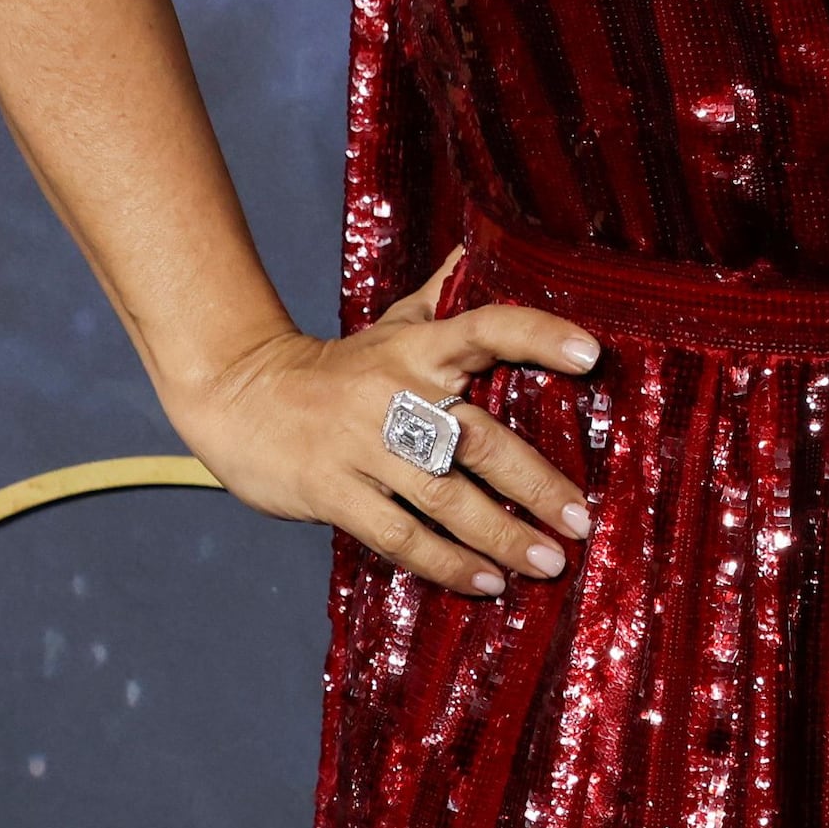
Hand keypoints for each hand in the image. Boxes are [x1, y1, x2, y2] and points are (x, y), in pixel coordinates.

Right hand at [160, 250, 602, 597]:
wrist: (237, 396)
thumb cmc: (339, 365)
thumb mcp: (393, 322)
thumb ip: (446, 295)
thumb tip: (486, 244)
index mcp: (421, 348)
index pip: (488, 328)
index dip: (540, 336)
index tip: (591, 356)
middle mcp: (397, 395)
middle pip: (479, 441)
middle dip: (537, 484)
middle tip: (582, 519)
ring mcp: (364, 448)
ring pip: (445, 499)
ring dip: (501, 537)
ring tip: (549, 563)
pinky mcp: (334, 492)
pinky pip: (400, 534)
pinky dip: (445, 563)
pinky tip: (485, 583)